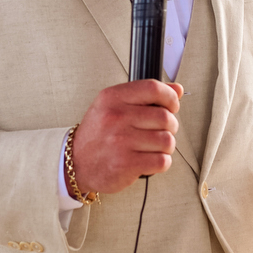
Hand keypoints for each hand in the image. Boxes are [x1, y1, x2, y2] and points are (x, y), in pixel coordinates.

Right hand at [71, 80, 183, 194]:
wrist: (76, 163)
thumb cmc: (98, 134)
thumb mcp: (113, 106)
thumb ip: (145, 96)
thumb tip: (177, 89)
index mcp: (112, 98)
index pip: (153, 88)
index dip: (170, 97)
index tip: (172, 106)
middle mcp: (116, 117)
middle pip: (165, 116)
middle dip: (170, 126)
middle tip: (161, 131)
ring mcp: (121, 141)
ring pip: (167, 140)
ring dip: (166, 146)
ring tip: (154, 147)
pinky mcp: (126, 164)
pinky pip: (162, 161)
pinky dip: (162, 162)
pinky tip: (150, 160)